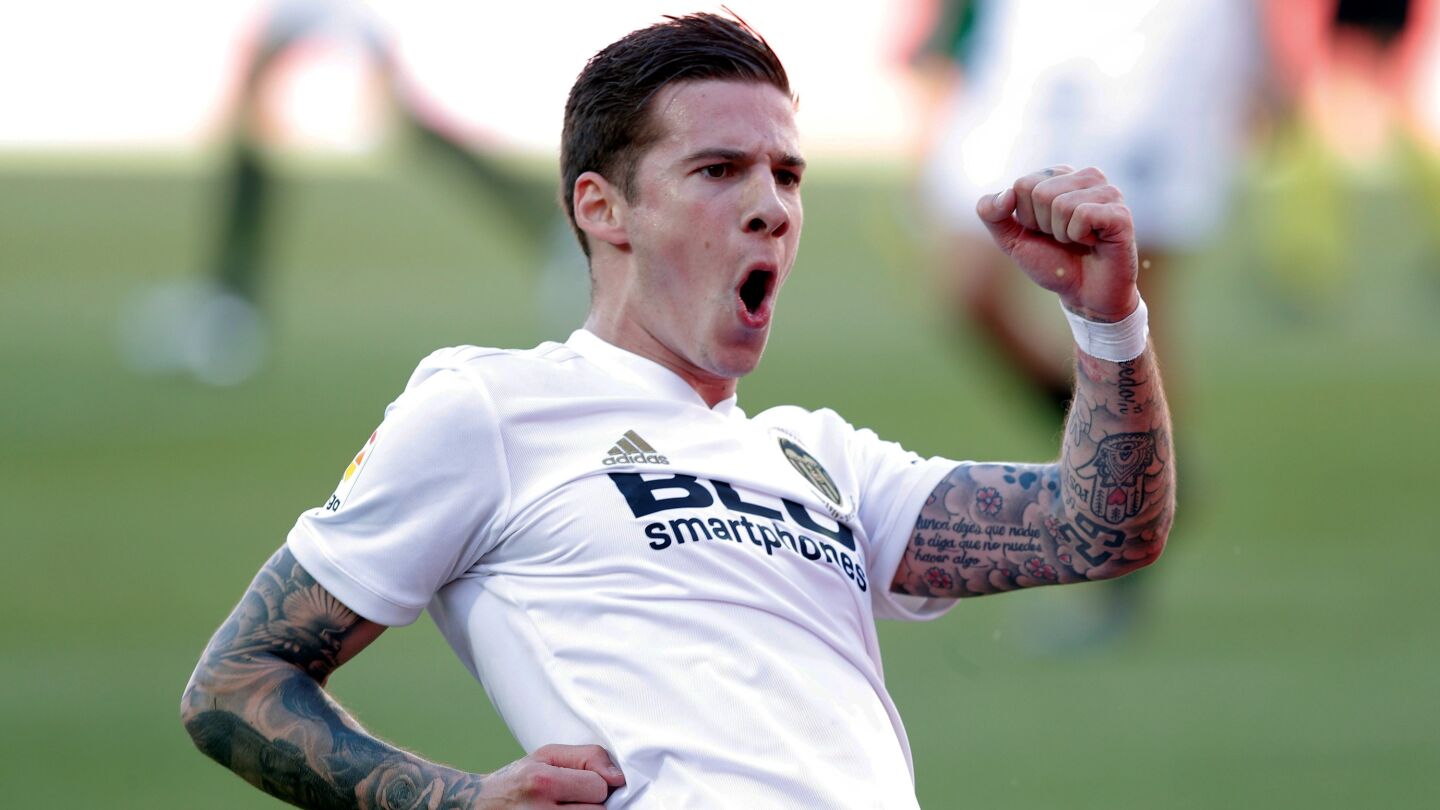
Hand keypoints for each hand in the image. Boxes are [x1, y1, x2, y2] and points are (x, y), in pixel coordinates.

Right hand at [476, 744, 625, 808]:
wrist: (476, 806)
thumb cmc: (518, 780)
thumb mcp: (547, 756)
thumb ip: (588, 757)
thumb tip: (618, 778)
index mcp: (542, 782)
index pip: (599, 787)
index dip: (596, 785)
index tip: (580, 784)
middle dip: (592, 805)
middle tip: (571, 800)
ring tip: (566, 809)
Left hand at [976, 166, 1139, 321]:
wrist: (1084, 294)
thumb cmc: (1052, 263)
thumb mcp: (1012, 239)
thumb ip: (992, 214)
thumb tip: (1006, 194)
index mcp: (1060, 176)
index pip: (1022, 185)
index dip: (1026, 217)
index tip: (1045, 231)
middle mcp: (1087, 177)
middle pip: (1040, 192)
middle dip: (1043, 225)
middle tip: (1063, 238)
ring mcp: (1108, 192)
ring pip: (1061, 204)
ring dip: (1062, 233)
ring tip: (1078, 240)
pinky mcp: (1120, 212)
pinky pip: (1083, 215)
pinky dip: (1079, 236)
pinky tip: (1093, 242)